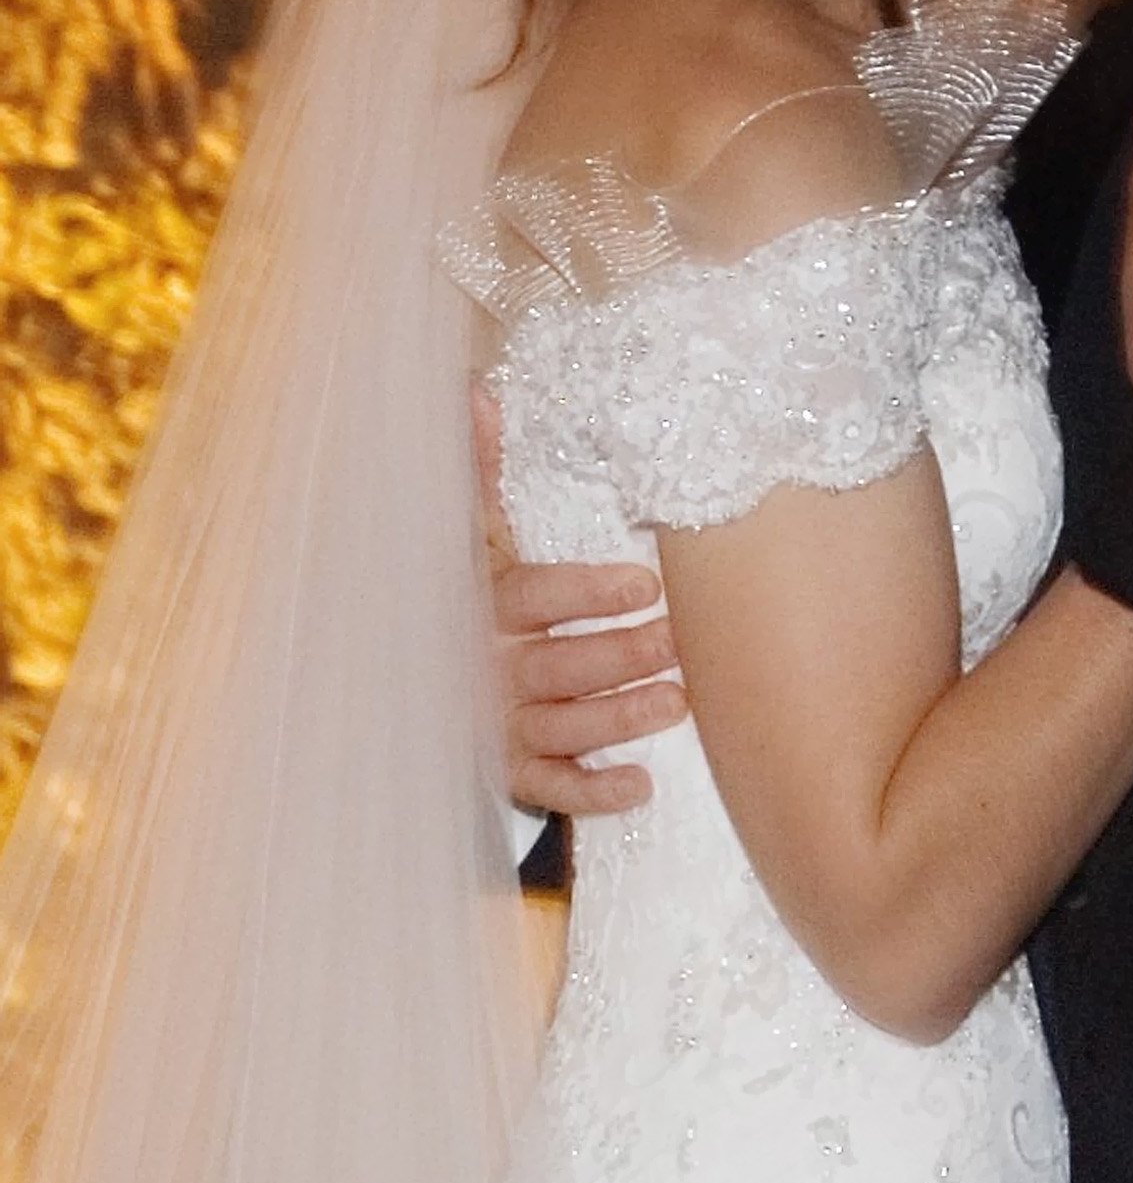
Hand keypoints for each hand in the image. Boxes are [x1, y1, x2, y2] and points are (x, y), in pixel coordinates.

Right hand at [474, 384, 686, 816]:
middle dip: (619, 657)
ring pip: (561, 727)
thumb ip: (479, 469)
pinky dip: (592, 792)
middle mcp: (489, 665)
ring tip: (675, 704)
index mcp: (483, 603)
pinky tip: (640, 787)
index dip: (583, 591)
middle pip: (558, 666)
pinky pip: (549, 789)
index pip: (531, 595)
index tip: (643, 582)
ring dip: (618, 719)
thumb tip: (476, 390)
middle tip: (678, 645)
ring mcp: (497, 723)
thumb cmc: (465, 591)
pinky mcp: (508, 770)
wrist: (404, 676)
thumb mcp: (469, 532)